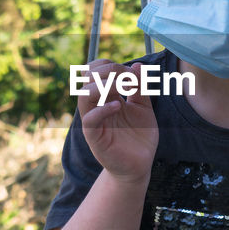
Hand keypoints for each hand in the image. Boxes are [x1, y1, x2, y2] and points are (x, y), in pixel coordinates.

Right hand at [78, 59, 158, 182]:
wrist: (140, 164)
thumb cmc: (140, 137)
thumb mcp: (144, 108)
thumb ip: (140, 88)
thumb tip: (137, 65)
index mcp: (107, 97)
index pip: (96, 71)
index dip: (109, 64)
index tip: (131, 72)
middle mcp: (97, 106)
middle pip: (89, 79)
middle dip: (109, 71)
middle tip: (129, 79)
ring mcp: (95, 121)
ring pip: (84, 96)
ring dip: (103, 85)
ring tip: (123, 88)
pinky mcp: (95, 138)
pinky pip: (90, 119)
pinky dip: (102, 109)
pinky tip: (118, 106)